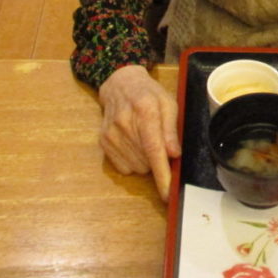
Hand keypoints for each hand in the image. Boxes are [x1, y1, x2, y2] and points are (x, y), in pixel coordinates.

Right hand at [98, 64, 180, 200]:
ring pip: (136, 167)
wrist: (120, 84)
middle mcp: (124, 124)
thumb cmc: (149, 94)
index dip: (162, 174)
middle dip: (158, 160)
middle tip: (159, 142)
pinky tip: (134, 144)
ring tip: (145, 139)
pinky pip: (123, 168)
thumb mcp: (168, 103)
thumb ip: (171, 128)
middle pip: (147, 162)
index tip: (167, 193)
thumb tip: (174, 154)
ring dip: (146, 161)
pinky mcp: (103, 142)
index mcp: (145, 111)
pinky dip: (133, 162)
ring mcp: (111, 134)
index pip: (154, 149)